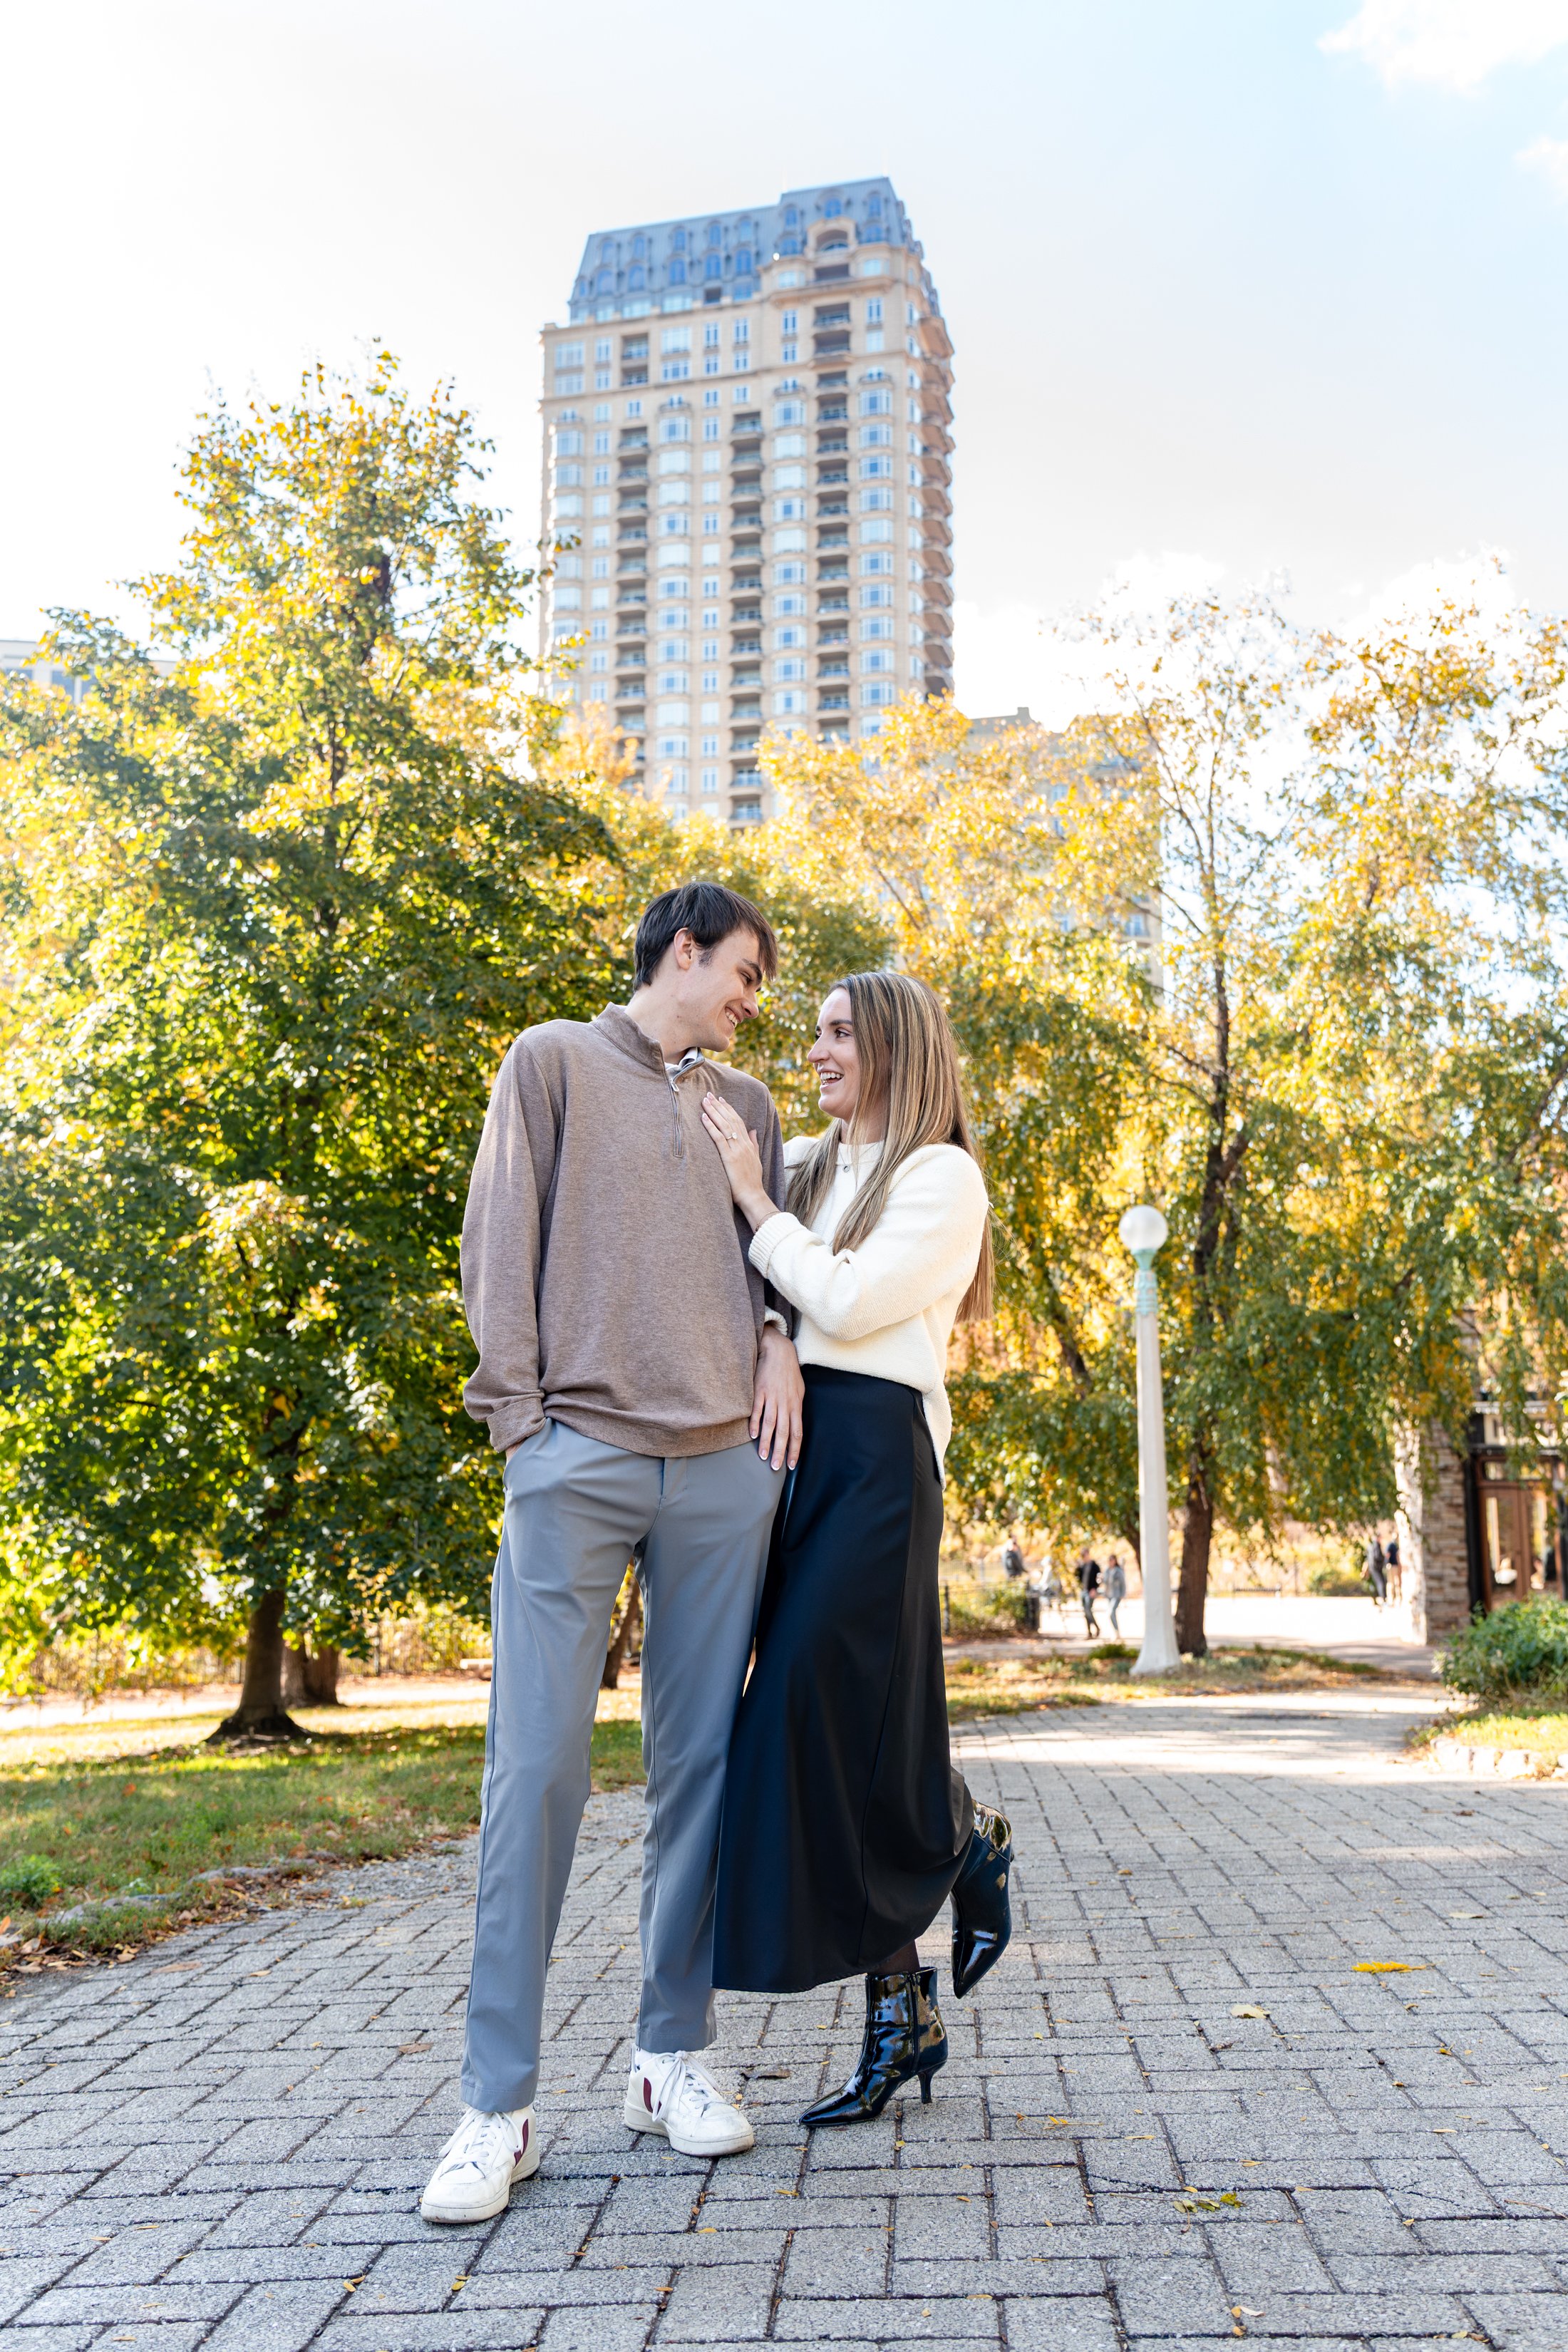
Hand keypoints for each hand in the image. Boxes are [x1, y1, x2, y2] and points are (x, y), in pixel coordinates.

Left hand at [701, 1091, 776, 1229]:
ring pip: (724, 1125)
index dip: (729, 1109)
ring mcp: (737, 1150)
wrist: (753, 1196)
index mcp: (749, 1144)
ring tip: (704, 1101)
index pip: (738, 1121)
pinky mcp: (729, 1157)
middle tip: (709, 1094)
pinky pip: (719, 1138)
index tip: (721, 1100)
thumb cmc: (752, 1182)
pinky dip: (711, 1126)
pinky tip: (704, 1117)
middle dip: (719, 1106)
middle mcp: (743, 1144)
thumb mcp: (756, 1159)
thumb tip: (754, 1131)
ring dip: (713, 1112)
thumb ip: (754, 1144)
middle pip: (730, 1119)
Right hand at [751, 1326, 803, 1469]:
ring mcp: (772, 1397)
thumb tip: (795, 1425)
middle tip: (776, 1467)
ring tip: (763, 1456)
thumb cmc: (789, 1373)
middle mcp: (785, 1404)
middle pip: (784, 1433)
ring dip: (766, 1442)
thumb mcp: (799, 1391)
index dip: (795, 1450)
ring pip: (770, 1424)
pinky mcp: (759, 1391)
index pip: (797, 1433)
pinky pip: (757, 1410)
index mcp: (796, 1405)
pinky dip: (754, 1423)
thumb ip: (796, 1408)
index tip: (791, 1464)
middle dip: (781, 1452)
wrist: (779, 1351)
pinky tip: (752, 1435)